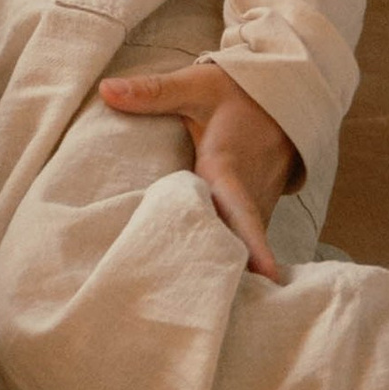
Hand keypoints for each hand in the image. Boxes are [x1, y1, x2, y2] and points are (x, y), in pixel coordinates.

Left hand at [99, 57, 297, 280]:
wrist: (282, 97)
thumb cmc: (236, 93)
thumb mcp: (195, 85)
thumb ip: (152, 92)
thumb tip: (106, 90)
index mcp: (228, 168)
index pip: (241, 211)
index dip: (253, 243)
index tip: (266, 275)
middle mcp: (248, 195)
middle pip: (234, 241)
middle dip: (219, 270)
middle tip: (194, 304)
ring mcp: (257, 207)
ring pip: (238, 242)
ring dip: (220, 263)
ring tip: (189, 300)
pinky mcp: (257, 211)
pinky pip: (241, 237)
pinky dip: (225, 251)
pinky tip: (199, 273)